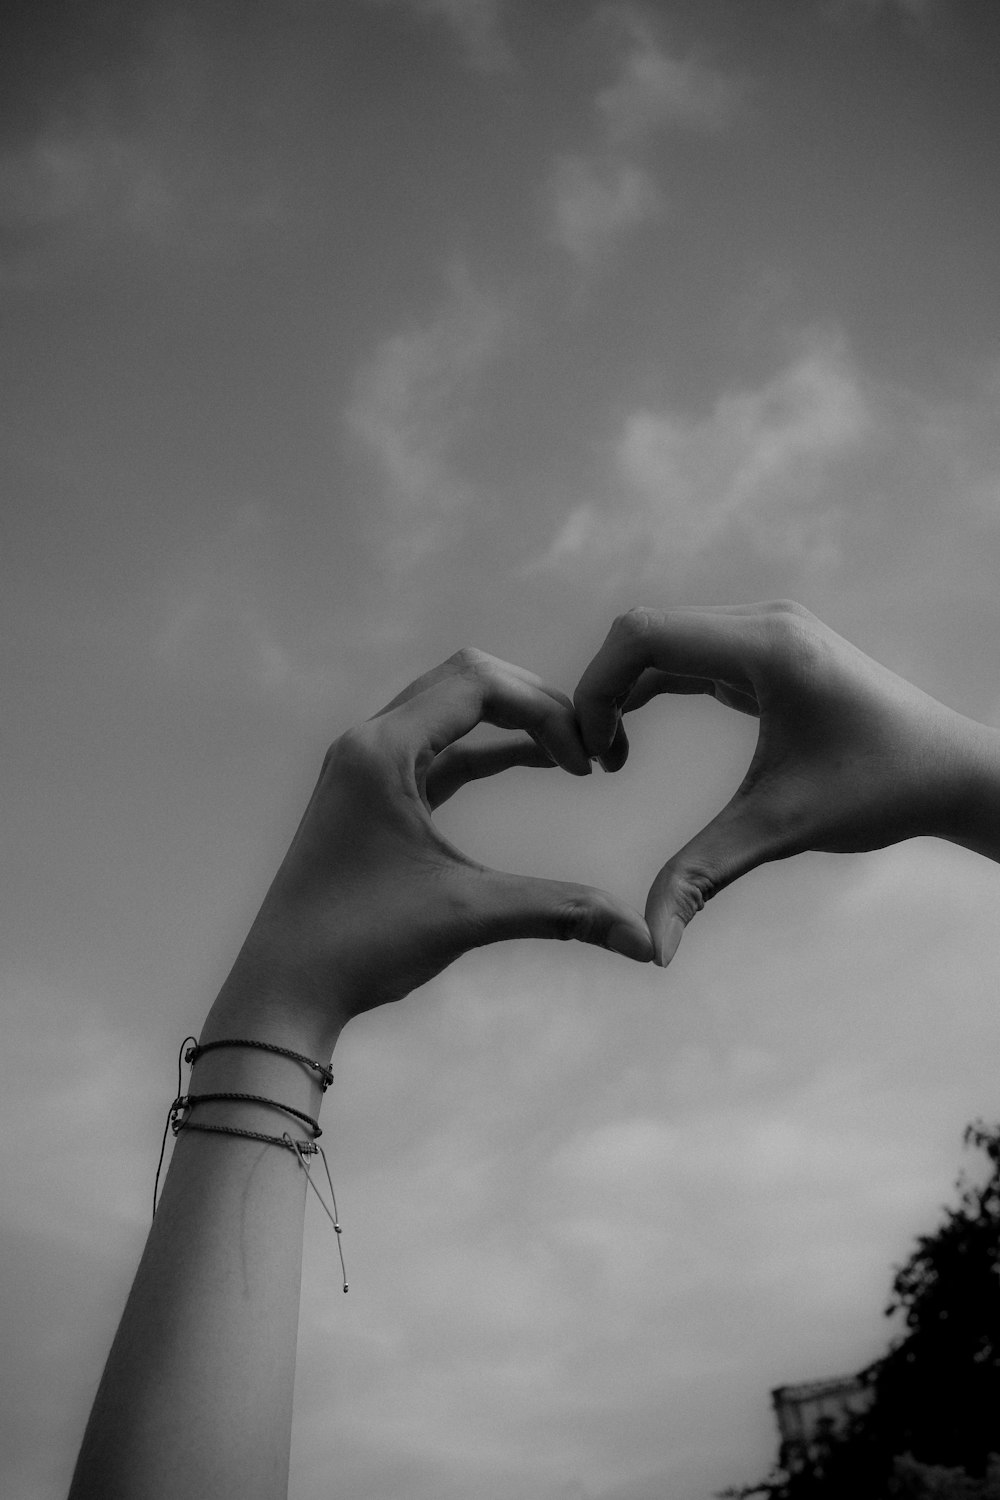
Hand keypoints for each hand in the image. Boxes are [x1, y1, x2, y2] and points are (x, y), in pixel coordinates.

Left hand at [226, 649, 653, 1039]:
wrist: (283, 989)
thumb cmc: (361, 947)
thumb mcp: (468, 917)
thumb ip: (562, 913)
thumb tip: (645, 941)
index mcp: (381, 751)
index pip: (477, 682)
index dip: (546, 709)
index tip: (588, 761)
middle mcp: (366, 743)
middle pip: (464, 679)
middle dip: (534, 703)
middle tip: (588, 745)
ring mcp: (362, 767)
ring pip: (449, 710)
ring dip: (510, 723)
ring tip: (572, 754)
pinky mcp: (368, 795)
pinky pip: (437, 750)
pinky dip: (486, 751)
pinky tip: (532, 764)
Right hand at [574, 601, 992, 966]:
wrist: (952, 774)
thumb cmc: (880, 793)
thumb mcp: (782, 830)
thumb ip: (703, 877)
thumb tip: (652, 949)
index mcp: (767, 647)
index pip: (642, 634)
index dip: (595, 689)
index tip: (591, 757)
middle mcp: (764, 622)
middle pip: (643, 631)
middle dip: (602, 692)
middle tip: (592, 763)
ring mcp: (767, 631)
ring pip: (661, 640)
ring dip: (623, 691)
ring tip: (610, 758)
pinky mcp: (769, 650)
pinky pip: (688, 655)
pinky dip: (651, 690)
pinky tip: (633, 743)